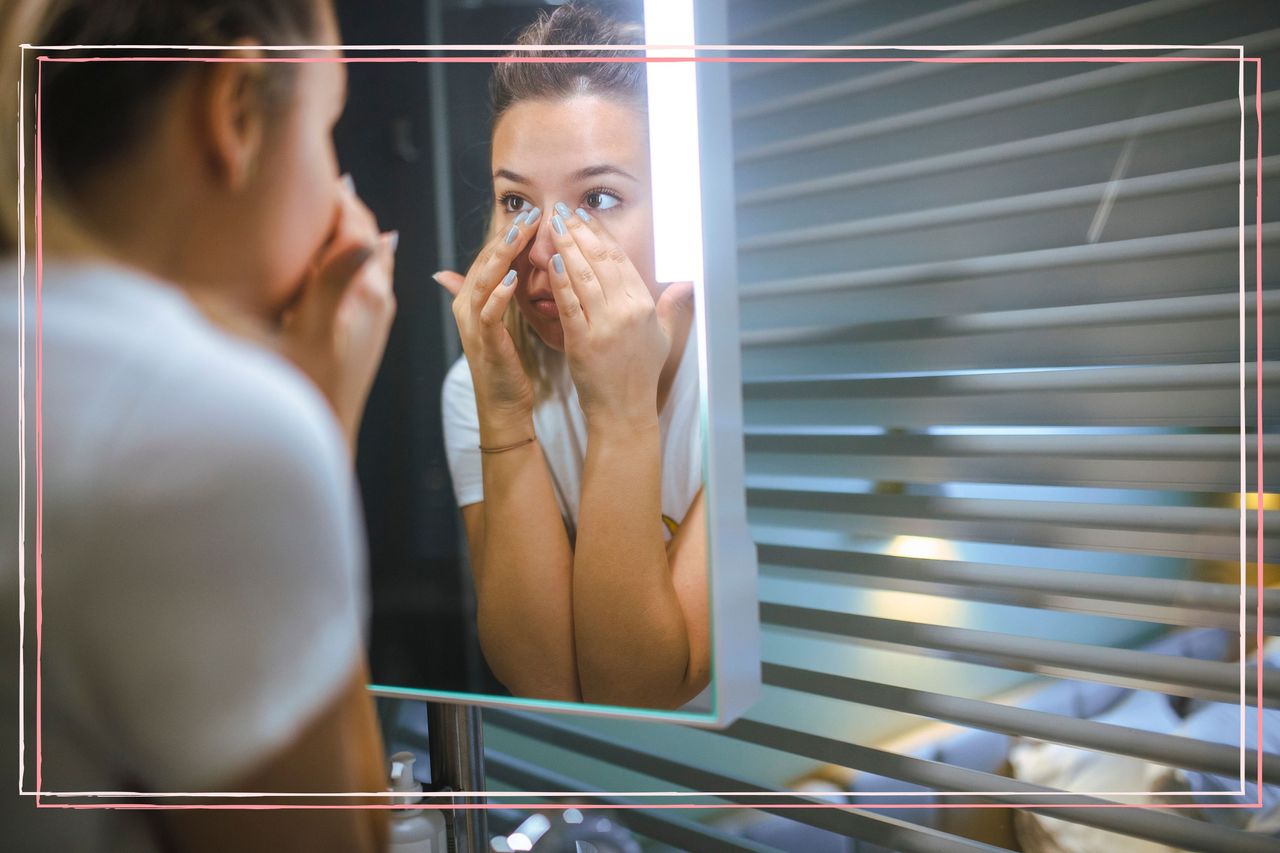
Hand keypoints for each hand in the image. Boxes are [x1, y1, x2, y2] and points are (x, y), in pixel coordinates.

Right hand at [279, 175, 397, 448]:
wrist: (324, 435)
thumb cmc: (310, 389)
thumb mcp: (317, 329)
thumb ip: (338, 277)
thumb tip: (377, 230)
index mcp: (366, 292)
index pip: (358, 225)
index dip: (339, 196)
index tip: (322, 164)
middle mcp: (376, 299)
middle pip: (365, 236)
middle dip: (347, 207)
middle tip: (327, 173)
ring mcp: (371, 314)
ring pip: (363, 255)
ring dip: (349, 228)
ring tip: (333, 200)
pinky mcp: (362, 328)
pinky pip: (358, 276)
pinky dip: (344, 254)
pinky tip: (332, 249)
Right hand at [435, 208, 540, 429]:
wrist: (503, 404)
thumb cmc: (506, 361)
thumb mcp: (498, 321)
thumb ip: (492, 291)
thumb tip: (472, 268)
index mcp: (471, 298)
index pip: (489, 255)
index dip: (508, 233)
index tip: (532, 211)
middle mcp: (466, 306)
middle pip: (484, 261)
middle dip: (506, 235)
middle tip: (529, 212)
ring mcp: (472, 324)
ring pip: (484, 280)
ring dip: (502, 256)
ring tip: (520, 234)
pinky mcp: (485, 342)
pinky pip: (489, 314)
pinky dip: (500, 295)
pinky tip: (514, 279)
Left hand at [546, 206, 693, 428]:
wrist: (624, 410)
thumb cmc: (641, 374)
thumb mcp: (663, 337)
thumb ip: (673, 305)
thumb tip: (689, 282)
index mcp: (645, 306)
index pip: (620, 260)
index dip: (601, 235)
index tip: (585, 216)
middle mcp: (627, 311)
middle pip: (601, 261)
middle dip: (580, 232)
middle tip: (563, 211)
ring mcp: (604, 326)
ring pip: (583, 276)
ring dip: (567, 246)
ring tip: (554, 225)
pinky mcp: (582, 341)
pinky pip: (569, 303)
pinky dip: (560, 280)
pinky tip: (551, 259)